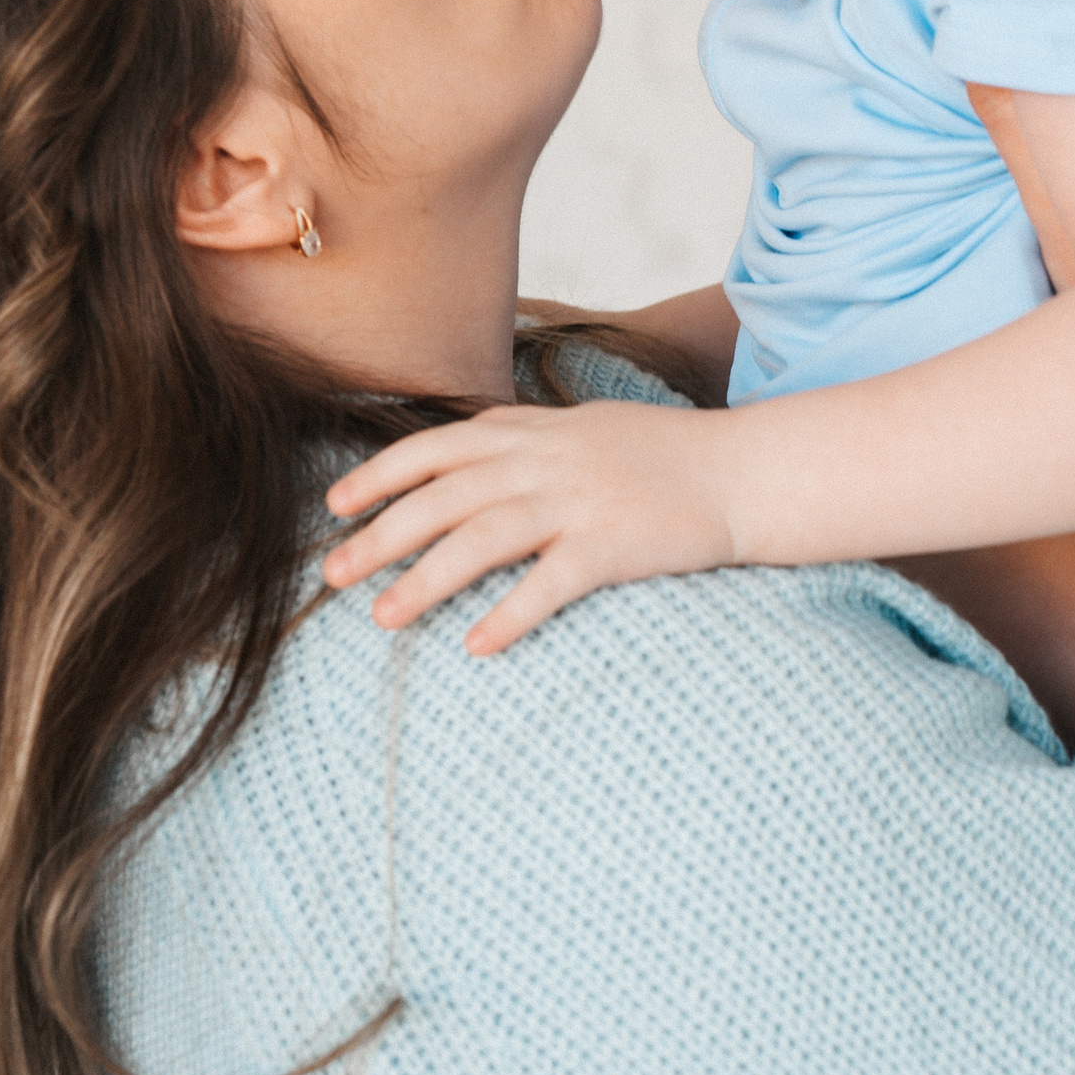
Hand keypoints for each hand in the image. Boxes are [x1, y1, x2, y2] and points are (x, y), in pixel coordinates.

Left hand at [323, 401, 747, 653]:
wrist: (742, 469)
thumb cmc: (659, 456)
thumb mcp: (581, 427)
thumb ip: (521, 439)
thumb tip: (462, 455)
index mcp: (531, 431)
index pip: (437, 445)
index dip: (380, 473)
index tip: (334, 503)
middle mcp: (546, 461)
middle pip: (444, 495)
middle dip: (381, 534)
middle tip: (332, 574)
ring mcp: (579, 500)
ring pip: (484, 536)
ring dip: (427, 578)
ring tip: (384, 618)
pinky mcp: (614, 544)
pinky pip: (552, 582)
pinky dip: (511, 613)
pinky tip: (476, 646)